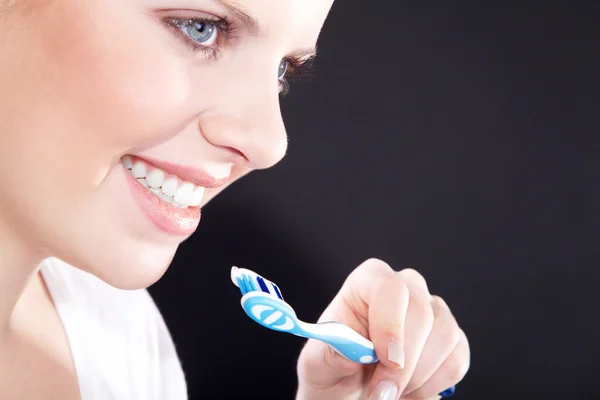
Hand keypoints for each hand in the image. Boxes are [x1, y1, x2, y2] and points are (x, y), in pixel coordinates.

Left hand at [296, 259, 469, 399]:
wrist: (351, 390)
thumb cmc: (333, 369)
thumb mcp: (318, 365)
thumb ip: (331, 354)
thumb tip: (349, 350)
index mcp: (367, 282)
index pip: (389, 287)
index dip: (391, 323)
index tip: (385, 360)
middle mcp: (405, 288)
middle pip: (422, 312)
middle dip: (405, 362)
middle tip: (383, 393)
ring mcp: (432, 311)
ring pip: (444, 336)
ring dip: (418, 376)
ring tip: (390, 390)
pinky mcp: (452, 338)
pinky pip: (457, 359)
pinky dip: (433, 384)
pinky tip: (409, 389)